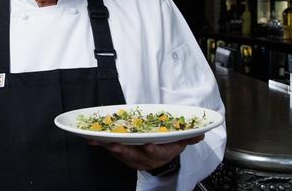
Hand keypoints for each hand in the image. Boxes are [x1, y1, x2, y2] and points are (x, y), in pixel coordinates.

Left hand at [88, 134, 203, 169]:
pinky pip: (111, 150)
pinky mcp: (122, 154)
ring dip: (110, 148)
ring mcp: (132, 157)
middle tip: (116, 145)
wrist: (159, 154)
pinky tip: (91, 140)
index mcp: (161, 154)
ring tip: (100, 142)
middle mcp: (146, 158)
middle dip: (125, 151)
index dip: (153, 150)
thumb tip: (200, 133)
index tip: (148, 144)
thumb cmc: (168, 143)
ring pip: (121, 154)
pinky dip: (101, 145)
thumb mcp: (180, 140)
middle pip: (135, 156)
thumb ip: (189, 136)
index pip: (158, 153)